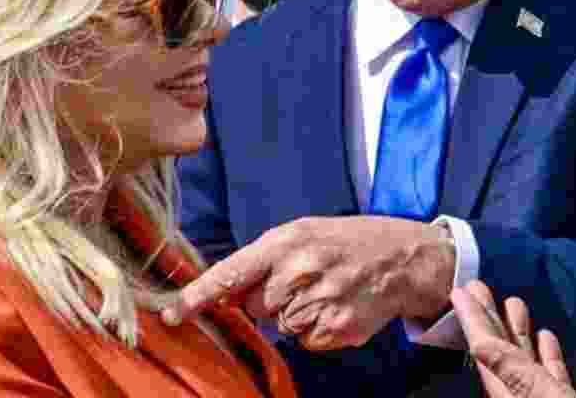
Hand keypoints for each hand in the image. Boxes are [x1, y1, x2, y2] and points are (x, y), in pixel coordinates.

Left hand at [163, 216, 455, 349]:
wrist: (403, 258)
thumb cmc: (346, 242)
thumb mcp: (304, 234)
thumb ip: (262, 260)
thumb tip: (224, 294)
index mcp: (287, 241)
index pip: (231, 272)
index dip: (198, 295)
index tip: (172, 315)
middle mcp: (300, 271)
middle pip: (255, 306)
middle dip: (270, 299)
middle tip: (303, 280)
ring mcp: (318, 302)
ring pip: (280, 326)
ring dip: (295, 315)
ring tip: (325, 291)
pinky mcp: (335, 329)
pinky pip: (305, 342)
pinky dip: (316, 330)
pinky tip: (336, 306)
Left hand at [451, 281, 575, 397]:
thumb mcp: (541, 395)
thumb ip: (512, 371)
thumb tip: (478, 345)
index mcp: (510, 390)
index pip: (486, 346)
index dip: (473, 318)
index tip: (461, 293)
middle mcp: (519, 392)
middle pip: (500, 348)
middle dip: (489, 315)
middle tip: (478, 287)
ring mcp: (541, 395)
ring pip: (525, 358)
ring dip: (517, 329)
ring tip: (512, 303)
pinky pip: (550, 373)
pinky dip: (547, 352)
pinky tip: (545, 336)